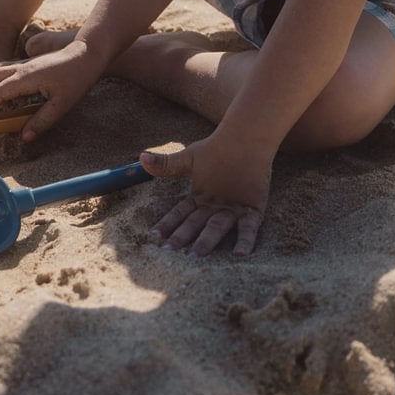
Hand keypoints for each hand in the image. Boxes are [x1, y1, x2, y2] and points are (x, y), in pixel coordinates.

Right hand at [0, 40, 100, 139]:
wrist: (87, 53)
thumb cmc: (77, 78)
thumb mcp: (62, 105)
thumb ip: (42, 121)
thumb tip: (24, 137)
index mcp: (25, 78)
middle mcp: (20, 68)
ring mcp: (24, 63)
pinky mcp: (29, 63)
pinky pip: (5, 70)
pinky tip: (13, 97)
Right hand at [140, 131, 271, 257]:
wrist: (246, 140)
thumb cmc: (218, 149)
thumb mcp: (189, 158)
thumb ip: (166, 164)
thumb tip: (141, 158)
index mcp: (199, 198)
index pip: (181, 213)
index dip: (169, 223)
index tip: (155, 235)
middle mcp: (214, 208)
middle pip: (197, 224)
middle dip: (184, 237)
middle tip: (171, 252)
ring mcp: (233, 211)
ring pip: (218, 228)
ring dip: (208, 241)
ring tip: (198, 254)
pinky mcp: (253, 211)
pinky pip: (248, 228)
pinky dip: (245, 240)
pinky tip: (240, 254)